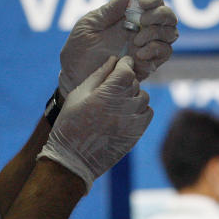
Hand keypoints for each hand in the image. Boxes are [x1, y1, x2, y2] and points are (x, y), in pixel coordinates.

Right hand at [40, 56, 152, 188]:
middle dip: (126, 80)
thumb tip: (114, 60)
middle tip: (112, 87)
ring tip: (117, 102)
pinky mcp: (137, 133)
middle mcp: (123, 106)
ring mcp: (132, 121)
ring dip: (133, 95)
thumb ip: (98, 75)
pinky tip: (125, 113)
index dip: (125, 63)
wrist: (73, 159)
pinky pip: (147, 113)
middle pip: (135, 82)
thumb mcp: (78, 94)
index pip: (127, 70)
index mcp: (106, 94)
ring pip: (143, 97)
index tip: (122, 63)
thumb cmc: (70, 123)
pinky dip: (140, 110)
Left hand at [58, 0, 177, 97]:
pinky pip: (165, 53)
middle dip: (159, 15)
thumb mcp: (89, 25)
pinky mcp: (148, 64)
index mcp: (128, 16)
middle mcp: (141, 29)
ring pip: (171, 33)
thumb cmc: (78, 50)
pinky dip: (156, 49)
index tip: (141, 3)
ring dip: (157, 32)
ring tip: (137, 40)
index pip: (152, 1)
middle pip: (168, 16)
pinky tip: (139, 54)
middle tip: (142, 22)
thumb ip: (109, 10)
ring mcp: (146, 47)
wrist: (75, 77)